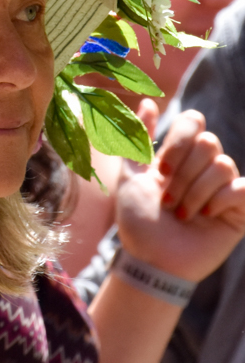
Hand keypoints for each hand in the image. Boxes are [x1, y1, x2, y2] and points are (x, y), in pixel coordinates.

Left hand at [115, 100, 244, 282]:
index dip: (179, 140)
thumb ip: (136, 140)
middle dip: (183, 173)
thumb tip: (147, 101)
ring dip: (195, 192)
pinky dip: (219, 201)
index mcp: (180, 156)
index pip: (194, 121)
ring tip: (181, 214)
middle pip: (209, 142)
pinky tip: (205, 217)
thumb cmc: (138, 223)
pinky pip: (241, 188)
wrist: (151, 261)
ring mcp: (224, 188)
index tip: (161, 170)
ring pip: (223, 165)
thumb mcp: (129, 178)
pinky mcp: (239, 209)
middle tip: (168, 200)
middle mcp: (204, 168)